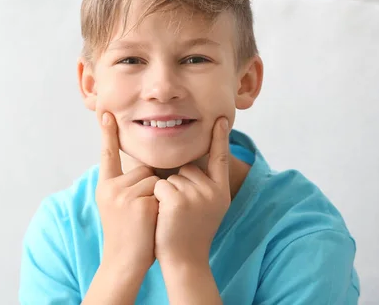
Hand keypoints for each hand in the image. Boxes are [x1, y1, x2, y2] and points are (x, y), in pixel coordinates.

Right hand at [96, 110, 159, 275]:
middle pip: (143, 168)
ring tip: (147, 217)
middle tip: (142, 211)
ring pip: (153, 179)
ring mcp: (122, 194)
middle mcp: (110, 187)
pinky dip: (162, 203)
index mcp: (105, 186)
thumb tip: (144, 168)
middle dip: (150, 185)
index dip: (107, 133)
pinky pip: (160, 190)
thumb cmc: (128, 234)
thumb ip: (125, 186)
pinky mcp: (138, 202)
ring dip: (158, 195)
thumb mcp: (117, 206)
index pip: (107, 154)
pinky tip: (151, 219)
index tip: (106, 112)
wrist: (124, 262)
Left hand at [153, 117, 230, 267]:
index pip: (220, 158)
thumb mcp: (205, 208)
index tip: (222, 118)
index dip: (221, 138)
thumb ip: (202, 186)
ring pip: (171, 176)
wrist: (184, 261)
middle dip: (177, 184)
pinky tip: (164, 215)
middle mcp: (212, 190)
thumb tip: (188, 163)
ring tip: (173, 216)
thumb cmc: (188, 232)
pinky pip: (159, 185)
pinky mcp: (178, 200)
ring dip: (165, 192)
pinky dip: (156, 197)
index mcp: (221, 191)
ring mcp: (196, 195)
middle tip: (180, 212)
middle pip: (186, 168)